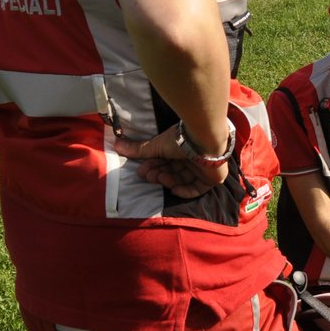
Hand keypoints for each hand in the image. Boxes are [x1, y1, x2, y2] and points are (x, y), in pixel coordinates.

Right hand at [113, 124, 228, 196]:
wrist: (204, 141)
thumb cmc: (181, 140)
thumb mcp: (157, 145)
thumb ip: (139, 149)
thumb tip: (117, 144)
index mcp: (182, 148)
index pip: (166, 161)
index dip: (153, 166)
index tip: (141, 171)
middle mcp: (193, 158)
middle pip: (173, 171)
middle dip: (159, 174)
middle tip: (148, 175)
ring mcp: (203, 169)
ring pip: (183, 179)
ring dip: (169, 180)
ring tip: (160, 177)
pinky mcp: (212, 179)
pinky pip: (197, 189)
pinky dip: (185, 191)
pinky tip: (174, 189)